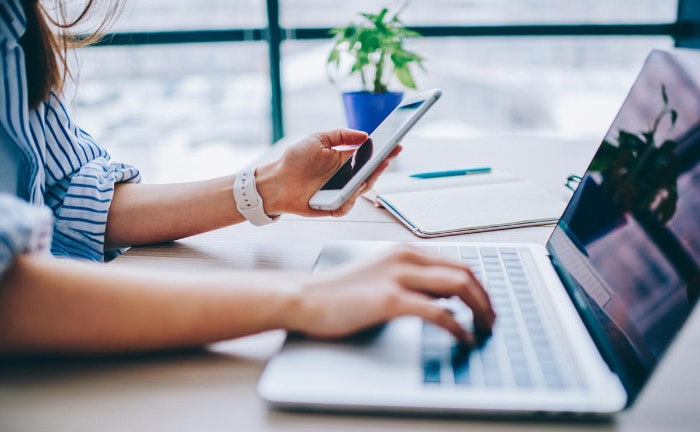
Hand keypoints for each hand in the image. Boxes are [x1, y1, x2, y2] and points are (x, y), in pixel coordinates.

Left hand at [255, 129, 401, 217]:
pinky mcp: (333, 206)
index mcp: (345, 160)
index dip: (384, 151)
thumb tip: (365, 135)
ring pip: (362, 189)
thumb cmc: (295, 160)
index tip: (395, 143)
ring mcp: (341, 192)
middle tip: (388, 156)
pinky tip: (353, 190)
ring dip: (368, 180)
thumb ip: (341, 135)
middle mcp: (346, 177)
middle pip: (370, 173)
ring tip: (373, 169)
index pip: (370, 156)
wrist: (276, 181)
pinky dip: (351, 199)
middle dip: (381, 165)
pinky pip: (347, 205)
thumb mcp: (318, 139)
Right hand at [284, 245, 495, 342]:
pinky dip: (458, 326)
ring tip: (485, 328)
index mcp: (406, 251)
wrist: (306, 297)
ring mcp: (399, 277)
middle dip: (486, 297)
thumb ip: (412, 280)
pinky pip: (438, 312)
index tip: (486, 305)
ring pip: (459, 286)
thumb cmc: (340, 291)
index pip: (457, 263)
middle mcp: (406, 258)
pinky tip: (463, 337)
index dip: (479, 286)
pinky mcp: (390, 299)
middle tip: (492, 319)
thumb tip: (445, 297)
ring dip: (480, 309)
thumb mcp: (382, 275)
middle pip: (465, 272)